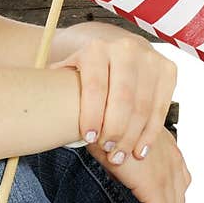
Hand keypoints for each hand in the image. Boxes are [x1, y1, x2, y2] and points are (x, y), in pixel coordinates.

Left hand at [49, 31, 176, 166]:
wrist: (112, 47)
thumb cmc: (82, 71)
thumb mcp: (66, 71)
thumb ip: (55, 88)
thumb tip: (35, 106)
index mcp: (96, 49)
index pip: (95, 86)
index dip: (92, 114)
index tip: (89, 138)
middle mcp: (126, 50)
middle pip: (123, 98)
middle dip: (115, 130)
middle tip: (108, 152)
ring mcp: (150, 59)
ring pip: (143, 106)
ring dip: (132, 136)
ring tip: (120, 155)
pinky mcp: (168, 70)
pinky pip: (160, 108)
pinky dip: (150, 133)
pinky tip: (139, 150)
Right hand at [88, 126, 191, 202]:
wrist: (95, 120)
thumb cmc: (101, 125)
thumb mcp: (120, 140)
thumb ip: (128, 157)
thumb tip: (120, 172)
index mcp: (168, 147)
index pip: (175, 181)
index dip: (153, 196)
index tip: (128, 198)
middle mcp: (173, 159)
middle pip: (176, 197)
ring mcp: (167, 172)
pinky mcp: (155, 185)